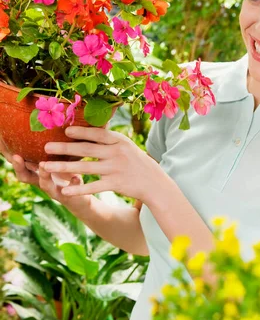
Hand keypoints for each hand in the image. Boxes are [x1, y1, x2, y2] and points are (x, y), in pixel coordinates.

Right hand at [0, 136, 87, 207]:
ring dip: (43, 175)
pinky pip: (69, 192)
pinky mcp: (68, 197)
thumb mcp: (59, 159)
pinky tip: (76, 177)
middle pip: (25, 176)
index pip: (19, 162)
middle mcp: (41, 182)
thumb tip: (50, 122)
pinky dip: (71, 184)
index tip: (2, 140)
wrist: (81, 198)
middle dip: (19, 167)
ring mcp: (54, 191)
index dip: (8, 153)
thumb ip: (53, 146)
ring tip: (44, 165)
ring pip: (44, 185)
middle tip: (16, 156)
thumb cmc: (67, 175)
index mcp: (36, 171)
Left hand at [41, 126, 158, 201]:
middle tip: (46, 147)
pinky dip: (78, 189)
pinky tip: (65, 190)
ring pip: (85, 168)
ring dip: (63, 167)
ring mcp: (115, 170)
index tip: (65, 130)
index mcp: (119, 141)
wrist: (154, 182)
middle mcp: (117, 154)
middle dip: (64, 148)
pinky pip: (93, 187)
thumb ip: (108, 139)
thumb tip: (86, 128)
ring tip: (46, 166)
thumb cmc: (135, 161)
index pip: (97, 134)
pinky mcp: (115, 185)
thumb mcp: (125, 145)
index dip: (81, 132)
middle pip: (87, 150)